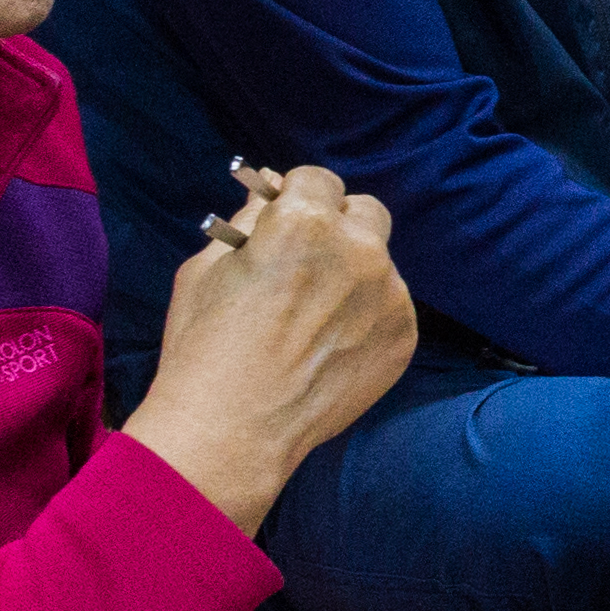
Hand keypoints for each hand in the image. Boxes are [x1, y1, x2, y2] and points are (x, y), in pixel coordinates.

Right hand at [124, 165, 413, 537]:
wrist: (231, 431)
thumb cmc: (206, 347)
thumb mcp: (207, 267)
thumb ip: (248, 220)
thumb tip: (270, 191)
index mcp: (304, 222)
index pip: (318, 180)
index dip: (298, 198)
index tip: (287, 220)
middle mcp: (358, 251)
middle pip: (364, 212)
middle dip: (338, 226)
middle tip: (307, 260)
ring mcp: (388, 295)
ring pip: (379, 264)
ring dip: (353, 276)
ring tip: (313, 320)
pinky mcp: (403, 336)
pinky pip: (390, 308)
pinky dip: (366, 318)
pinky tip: (330, 348)